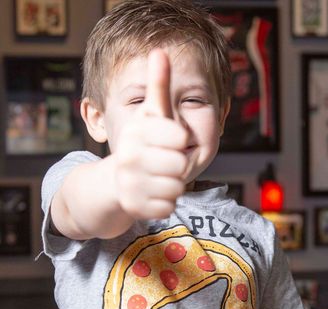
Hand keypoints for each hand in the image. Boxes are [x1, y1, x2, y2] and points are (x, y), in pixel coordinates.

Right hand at [113, 48, 189, 219]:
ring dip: (174, 185)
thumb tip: (160, 51)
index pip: (180, 138)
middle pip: (180, 165)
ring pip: (176, 188)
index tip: (173, 142)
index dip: (181, 141)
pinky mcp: (133, 207)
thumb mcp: (148, 113)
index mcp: (136, 132)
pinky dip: (166, 203)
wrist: (115, 180)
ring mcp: (130, 184)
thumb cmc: (141, 143)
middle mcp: (129, 158)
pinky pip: (169, 207)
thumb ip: (158, 85)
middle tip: (165, 163)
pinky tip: (154, 194)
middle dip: (178, 166)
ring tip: (160, 179)